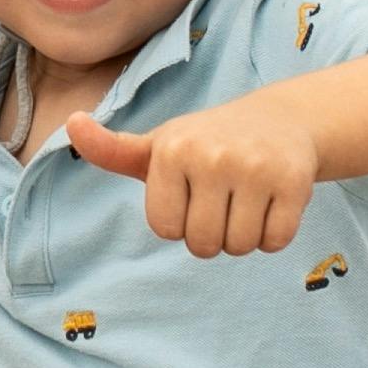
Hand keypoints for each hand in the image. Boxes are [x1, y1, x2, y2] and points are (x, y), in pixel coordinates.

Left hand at [64, 101, 317, 258]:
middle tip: (222, 198)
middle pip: (202, 244)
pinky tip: (272, 203)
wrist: (279, 120)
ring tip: (246, 199)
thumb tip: (72, 124)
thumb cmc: (206, 142)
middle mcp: (212, 155)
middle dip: (212, 234)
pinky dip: (273, 235)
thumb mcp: (157, 145)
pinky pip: (274, 242)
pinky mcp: (294, 180)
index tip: (192, 191)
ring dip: (243, 236)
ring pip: (239, 247)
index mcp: (172, 149)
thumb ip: (111, 149)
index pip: (167, 229)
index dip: (180, 220)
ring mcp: (256, 167)